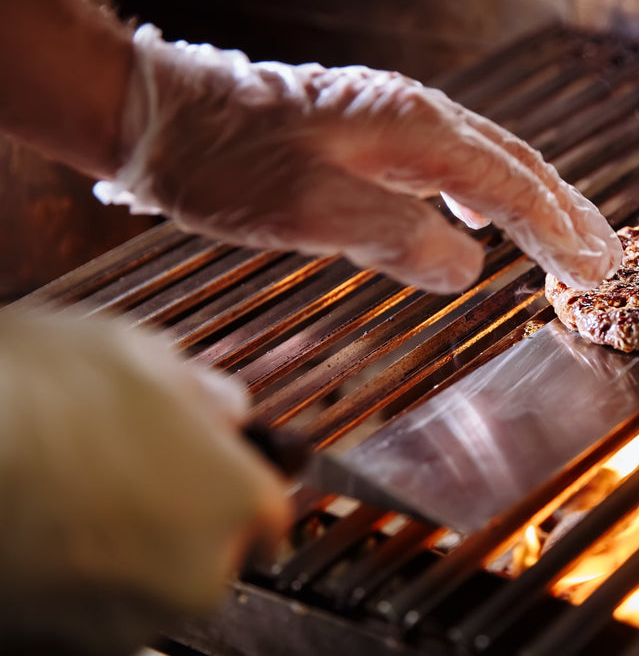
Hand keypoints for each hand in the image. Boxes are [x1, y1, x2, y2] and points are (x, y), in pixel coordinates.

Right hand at [0, 307, 290, 654]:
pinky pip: (85, 613)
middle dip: (180, 516)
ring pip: (147, 585)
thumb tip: (224, 405)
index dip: (238, 485)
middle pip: (210, 551)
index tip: (218, 475)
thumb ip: (200, 389)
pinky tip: (42, 529)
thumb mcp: (137, 352)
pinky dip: (72, 583)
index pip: (271, 515)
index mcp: (238, 499)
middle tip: (126, 470)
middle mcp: (197, 573)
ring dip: (125, 551)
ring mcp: (127, 620)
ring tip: (70, 495)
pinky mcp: (59, 646)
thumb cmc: (27, 395)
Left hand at [95, 25, 622, 292]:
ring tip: (566, 241)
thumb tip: (466, 266)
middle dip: (565, 212)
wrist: (162, 118)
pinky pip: (452, 165)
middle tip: (607, 255)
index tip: (598, 267)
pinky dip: (486, 195)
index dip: (560, 230)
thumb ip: (399, 239)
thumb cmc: (229, 162)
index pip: (512, 185)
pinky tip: (479, 217)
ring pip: (488, 162)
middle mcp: (417, 117)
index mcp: (416, 131)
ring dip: (534, 203)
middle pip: (515, 164)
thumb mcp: (312, 210)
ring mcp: (394, 121)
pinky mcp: (370, 135)